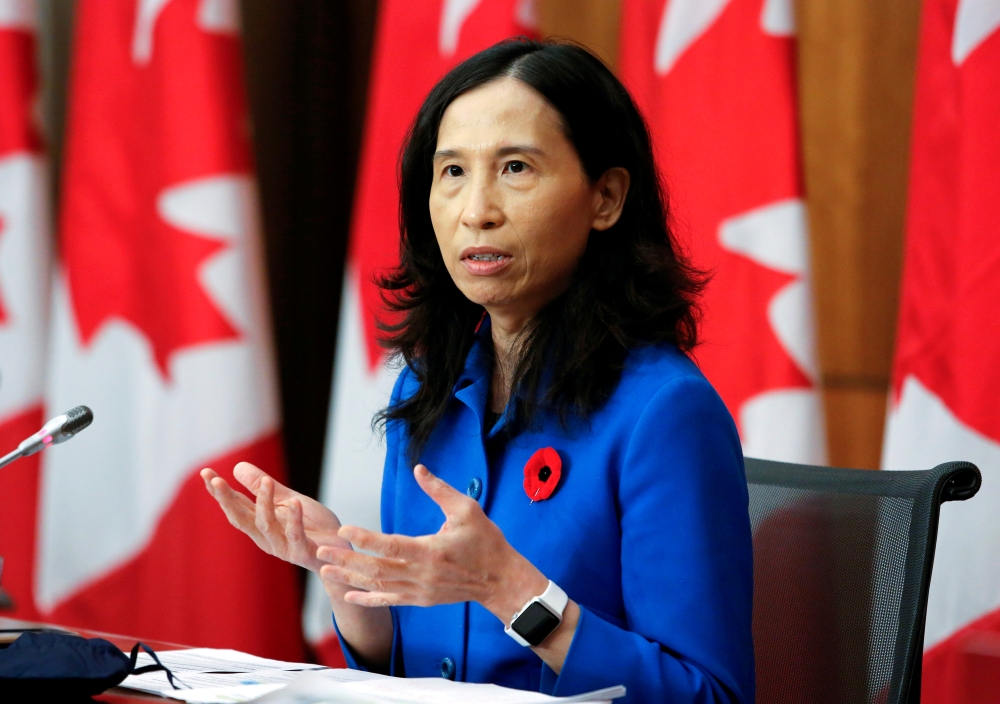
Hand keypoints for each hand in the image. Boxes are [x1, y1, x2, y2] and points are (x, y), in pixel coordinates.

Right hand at [201, 462, 350, 573]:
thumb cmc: (313, 526)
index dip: (220, 492)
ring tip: (266, 480)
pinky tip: (295, 503)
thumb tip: (237, 467)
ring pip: (266, 524)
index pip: (235, 506)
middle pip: (241, 517)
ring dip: (264, 503)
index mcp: (259, 524)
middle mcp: (265, 537)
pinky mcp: (302, 552)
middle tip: (215, 480)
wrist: (340, 552)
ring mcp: (282, 546)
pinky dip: (294, 519)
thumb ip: (263, 487)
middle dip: (226, 499)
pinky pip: (296, 535)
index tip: (206, 473)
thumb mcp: (287, 501)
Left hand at [316, 464, 548, 623]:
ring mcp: (420, 591)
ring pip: (378, 586)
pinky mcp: (421, 599)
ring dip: (350, 578)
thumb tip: (418, 469)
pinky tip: (348, 595)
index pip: (391, 546)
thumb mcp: (467, 510)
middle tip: (321, 551)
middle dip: (347, 560)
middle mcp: (422, 575)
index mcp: (432, 551)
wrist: (499, 579)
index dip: (366, 539)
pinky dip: (367, 599)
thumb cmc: (485, 541)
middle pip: (377, 569)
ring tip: (325, 571)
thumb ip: (440, 490)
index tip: (345, 529)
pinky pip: (389, 600)